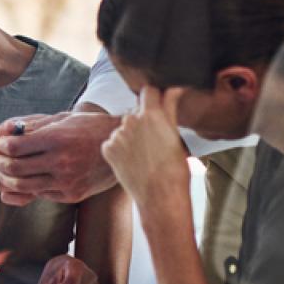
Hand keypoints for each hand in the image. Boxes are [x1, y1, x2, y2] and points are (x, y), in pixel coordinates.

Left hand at [0, 111, 120, 205]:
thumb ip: (34, 126)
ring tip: (4, 171)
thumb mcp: (63, 119)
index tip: (0, 143)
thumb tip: (5, 132)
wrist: (124, 147)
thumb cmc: (90, 128)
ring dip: (7, 179)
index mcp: (58, 139)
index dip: (1, 146)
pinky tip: (23, 179)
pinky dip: (26, 188)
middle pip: (14, 169)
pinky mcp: (72, 195)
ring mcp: (67, 181)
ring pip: (23, 186)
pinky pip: (40, 194)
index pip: (14, 148)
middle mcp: (61, 162)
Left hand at [99, 87, 191, 212]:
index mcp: (152, 114)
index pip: (148, 91)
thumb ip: (170, 107)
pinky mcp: (107, 148)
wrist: (160, 196)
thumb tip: (176, 87)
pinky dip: (119, 149)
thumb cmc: (175, 168)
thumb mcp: (175, 134)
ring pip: (123, 127)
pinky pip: (112, 142)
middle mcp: (131, 120)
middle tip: (152, 139)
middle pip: (134, 110)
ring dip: (130, 135)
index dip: (152, 97)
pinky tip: (132, 161)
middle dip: (142, 119)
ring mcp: (117, 134)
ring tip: (143, 154)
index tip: (156, 106)